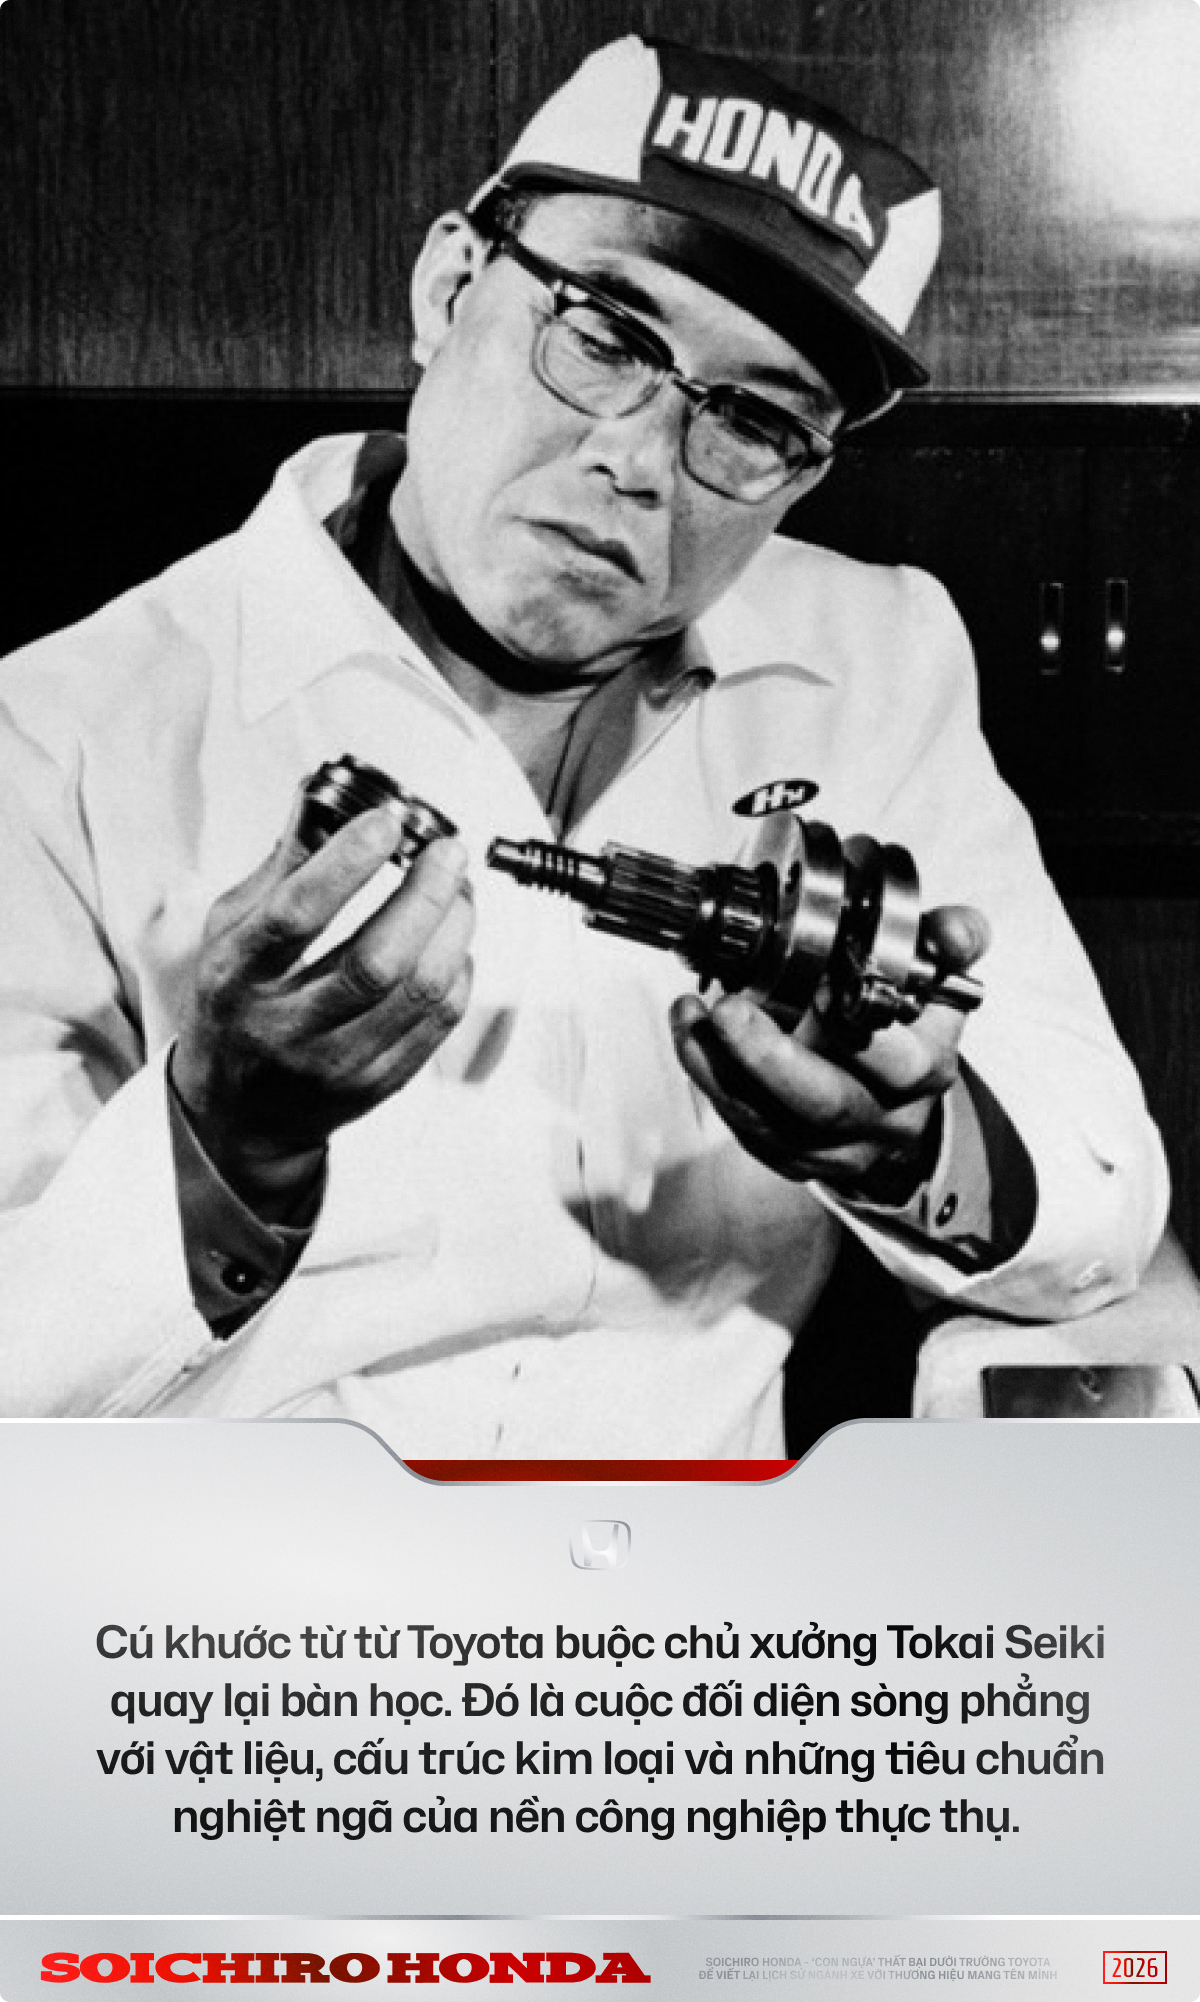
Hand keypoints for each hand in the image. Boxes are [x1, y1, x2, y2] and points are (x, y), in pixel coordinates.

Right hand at [172, 790, 473, 1212]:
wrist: (237, 1112)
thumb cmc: (236, 1001)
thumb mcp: (231, 931)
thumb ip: (282, 867)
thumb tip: (327, 796)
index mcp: (237, 977)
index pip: (295, 917)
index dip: (346, 865)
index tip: (387, 823)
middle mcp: (284, 1026)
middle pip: (374, 963)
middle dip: (424, 897)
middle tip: (449, 852)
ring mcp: (334, 1063)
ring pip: (418, 993)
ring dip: (454, 930)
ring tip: (459, 890)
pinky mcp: (376, 1086)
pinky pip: (438, 1022)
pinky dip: (458, 971)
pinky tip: (453, 942)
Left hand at [669, 905, 988, 1203]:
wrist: (898, 1107)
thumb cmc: (908, 1029)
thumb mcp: (938, 983)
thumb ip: (948, 945)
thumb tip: (954, 929)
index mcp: (927, 1071)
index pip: (901, 1063)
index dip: (858, 1031)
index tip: (817, 986)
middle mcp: (887, 1119)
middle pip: (828, 1104)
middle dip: (771, 1058)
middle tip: (729, 1009)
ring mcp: (839, 1148)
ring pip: (774, 1123)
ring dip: (722, 1068)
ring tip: (691, 1016)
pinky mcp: (796, 1160)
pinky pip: (747, 1129)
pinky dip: (712, 1082)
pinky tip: (691, 1038)